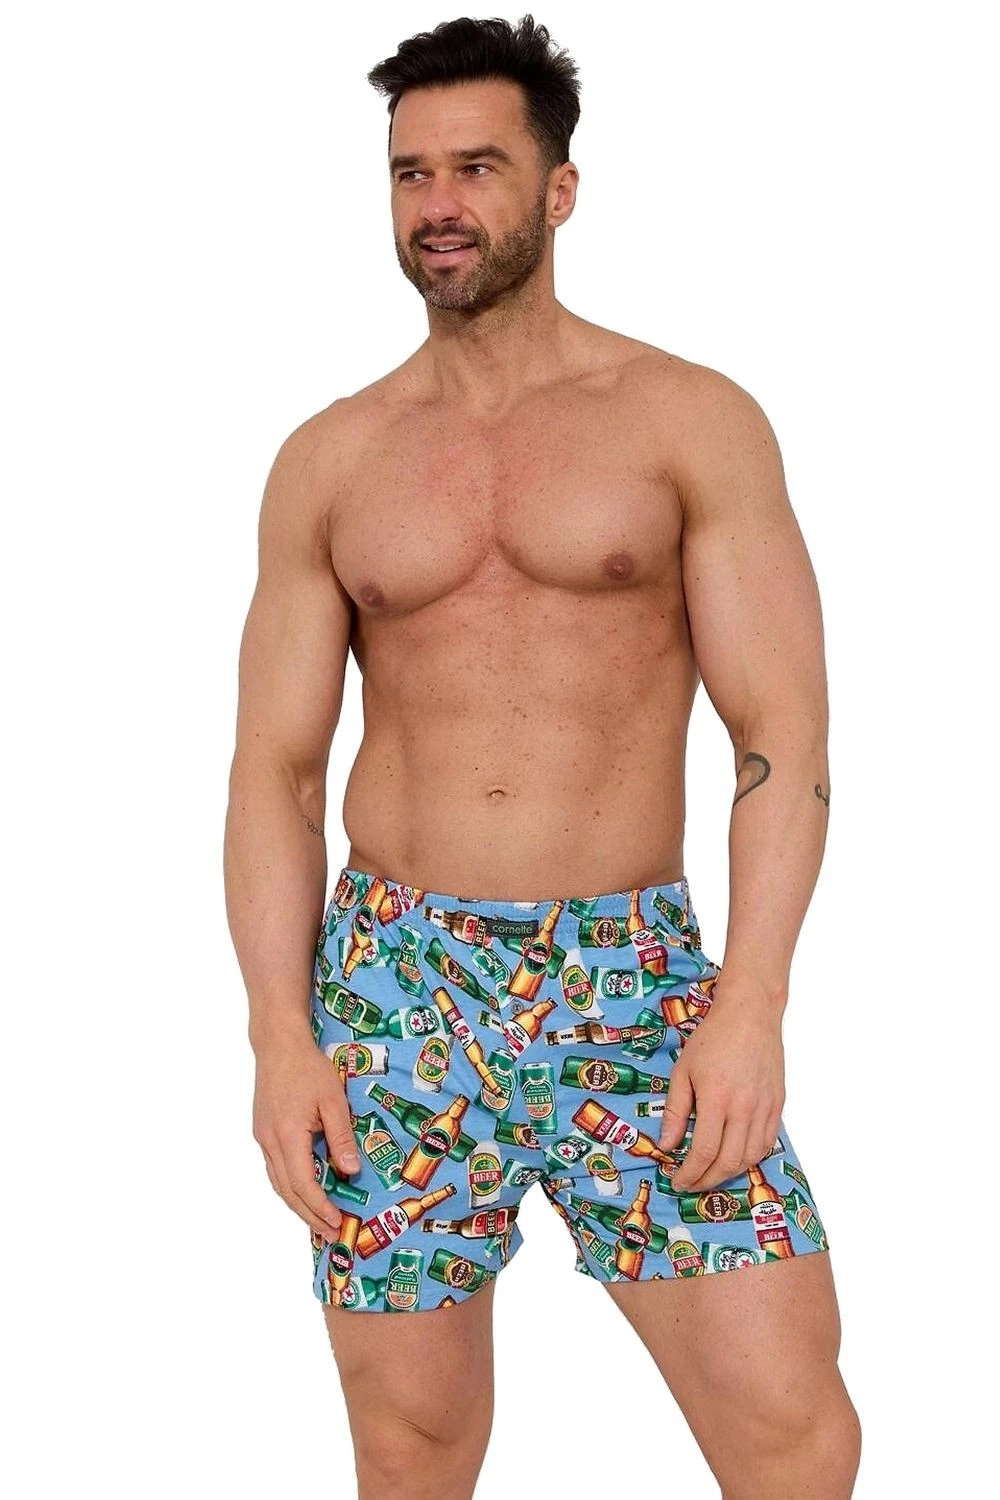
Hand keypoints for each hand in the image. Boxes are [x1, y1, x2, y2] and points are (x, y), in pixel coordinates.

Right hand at [252, 1036, 360, 1238]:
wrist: (278, 1044)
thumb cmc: (309, 1067)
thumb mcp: (334, 1100)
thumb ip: (341, 1137)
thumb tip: (350, 1172)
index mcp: (288, 1135)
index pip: (303, 1184)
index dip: (319, 1207)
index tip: (337, 1223)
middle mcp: (270, 1141)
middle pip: (287, 1191)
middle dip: (309, 1215)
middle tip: (331, 1233)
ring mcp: (263, 1137)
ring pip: (278, 1182)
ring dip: (298, 1204)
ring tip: (319, 1220)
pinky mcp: (262, 1131)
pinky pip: (274, 1168)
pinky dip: (289, 1186)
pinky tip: (304, 1190)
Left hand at [658, 984, 784, 1191]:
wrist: (750, 1015)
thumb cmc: (712, 1038)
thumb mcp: (683, 1071)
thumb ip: (676, 1111)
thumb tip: (666, 1145)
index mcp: (717, 1099)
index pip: (704, 1152)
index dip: (690, 1173)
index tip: (678, 1181)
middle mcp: (744, 1108)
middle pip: (729, 1162)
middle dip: (708, 1180)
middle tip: (693, 1184)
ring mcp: (765, 1107)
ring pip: (751, 1157)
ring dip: (731, 1173)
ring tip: (712, 1174)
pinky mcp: (778, 1104)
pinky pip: (768, 1142)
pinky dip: (751, 1157)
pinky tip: (736, 1157)